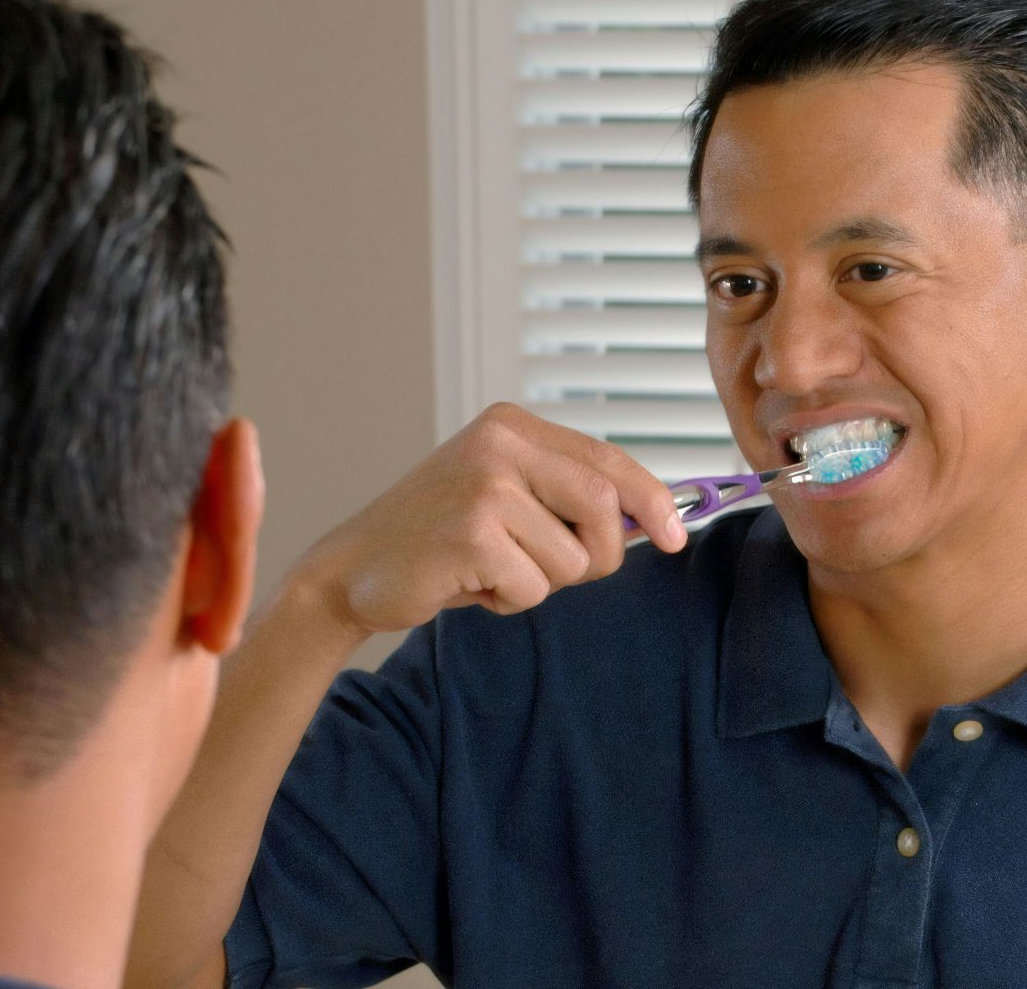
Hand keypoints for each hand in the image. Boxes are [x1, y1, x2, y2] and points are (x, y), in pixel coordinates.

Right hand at [279, 403, 686, 639]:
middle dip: (599, 555)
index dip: (651, 500)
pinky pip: (535, 587)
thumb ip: (567, 498)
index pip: (607, 459)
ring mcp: (483, 485)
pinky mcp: (471, 533)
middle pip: (603, 506)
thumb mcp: (507, 499)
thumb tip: (652, 521)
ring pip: (572, 558)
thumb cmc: (439, 542)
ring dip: (543, 583)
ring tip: (492, 571)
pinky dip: (510, 601)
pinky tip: (469, 584)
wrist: (353, 571)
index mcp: (512, 425)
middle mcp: (499, 442)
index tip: (673, 536)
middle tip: (560, 573)